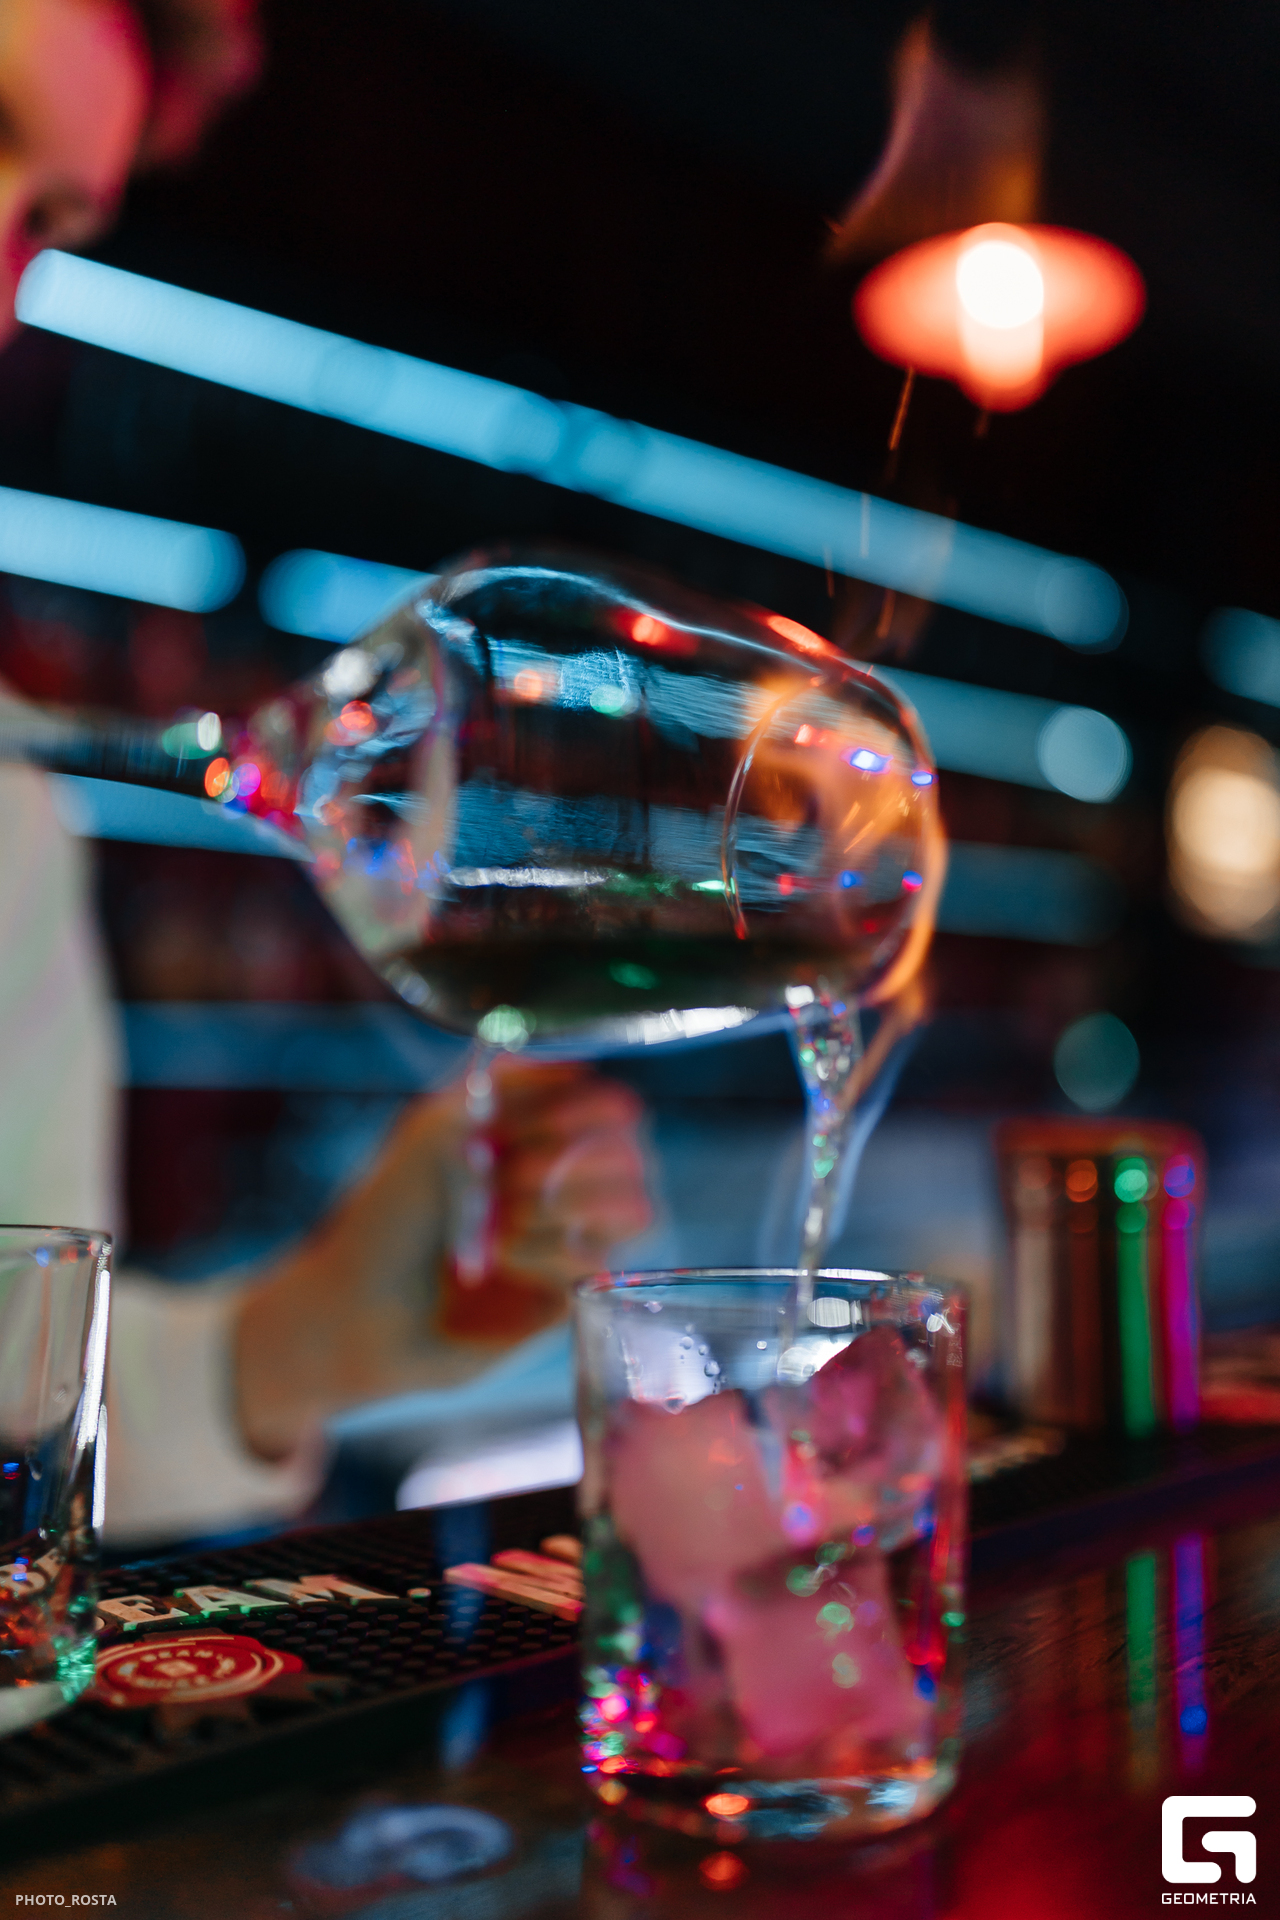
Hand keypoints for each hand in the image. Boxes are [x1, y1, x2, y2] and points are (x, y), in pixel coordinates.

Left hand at [233, 1061, 649, 1459]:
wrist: (360, 1307)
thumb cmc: (385, 1216)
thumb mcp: (434, 1129)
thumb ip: (508, 1087)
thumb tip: (581, 1067)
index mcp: (532, 1139)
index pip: (612, 1111)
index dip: (591, 1113)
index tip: (544, 1126)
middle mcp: (560, 1186)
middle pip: (633, 1157)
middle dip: (570, 1164)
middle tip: (507, 1180)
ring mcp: (567, 1242)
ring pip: (633, 1209)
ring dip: (562, 1207)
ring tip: (501, 1224)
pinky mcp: (566, 1296)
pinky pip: (597, 1262)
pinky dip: (545, 1253)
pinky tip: (499, 1262)